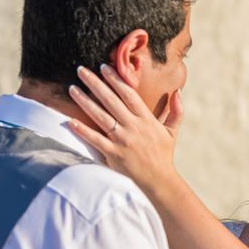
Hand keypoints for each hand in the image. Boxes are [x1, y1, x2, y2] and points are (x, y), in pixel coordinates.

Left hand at [68, 64, 182, 188]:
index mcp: (146, 119)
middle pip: (111, 100)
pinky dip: (82, 130)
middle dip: (94, 83)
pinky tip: (70, 121)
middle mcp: (133, 127)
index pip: (129, 94)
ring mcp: (122, 140)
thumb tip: (178, 91)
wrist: (158, 181)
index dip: (115, 79)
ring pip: (100, 116)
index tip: (103, 67)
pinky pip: (95, 140)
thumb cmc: (163, 155)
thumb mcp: (172, 131)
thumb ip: (176, 111)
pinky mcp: (113, 154)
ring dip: (84, 101)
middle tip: (80, 70)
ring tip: (72, 89)